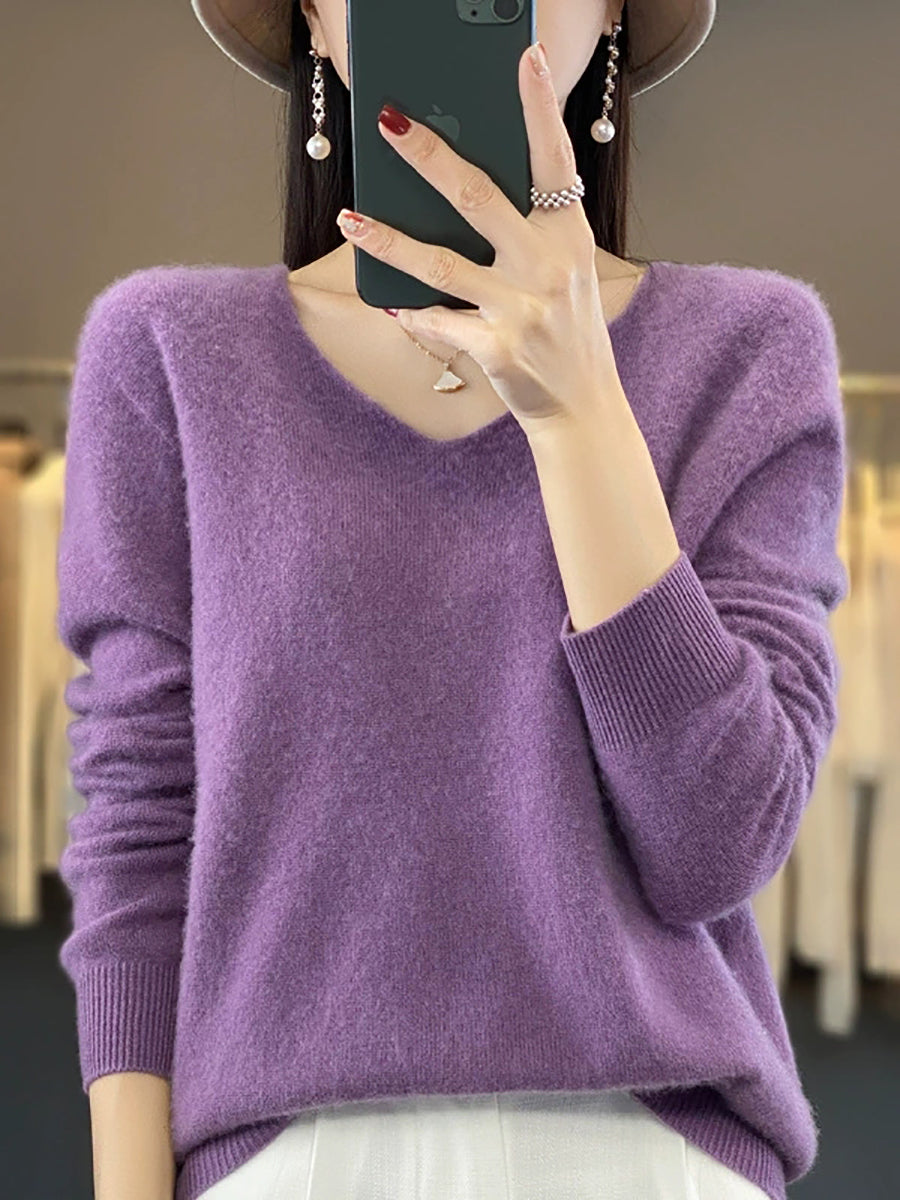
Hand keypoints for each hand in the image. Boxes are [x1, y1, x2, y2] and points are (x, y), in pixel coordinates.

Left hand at [335, 40, 619, 430]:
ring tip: (350, 218)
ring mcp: (523, 309)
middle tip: (388, 123)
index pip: (555, 159)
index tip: (526, 56)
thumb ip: (526, 232)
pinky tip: (390, 304)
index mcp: (569, 237)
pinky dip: (412, 314)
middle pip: (477, 197)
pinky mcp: (499, 350)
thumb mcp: (564, 272)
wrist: (582, 407)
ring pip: (440, 263)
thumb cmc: (565, 331)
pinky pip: (439, 323)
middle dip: (428, 155)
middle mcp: (549, 266)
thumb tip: (457, 190)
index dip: (540, 107)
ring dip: (387, 240)